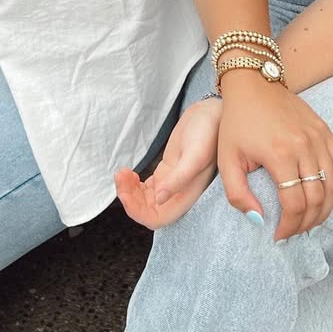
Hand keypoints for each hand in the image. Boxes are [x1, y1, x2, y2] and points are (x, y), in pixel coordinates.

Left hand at [116, 97, 222, 229]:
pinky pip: (146, 188)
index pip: (159, 218)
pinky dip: (133, 183)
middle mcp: (178, 193)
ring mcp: (171, 183)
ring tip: (123, 172)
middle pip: (148, 210)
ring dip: (129, 190)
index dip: (139, 212)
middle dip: (130, 199)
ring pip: (144, 199)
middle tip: (121, 177)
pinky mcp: (166, 172)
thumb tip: (159, 199)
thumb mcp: (195, 154)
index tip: (125, 194)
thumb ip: (179, 178)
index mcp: (187, 195)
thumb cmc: (208, 132)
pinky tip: (129, 172)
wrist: (211, 113)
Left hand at [217, 72, 332, 240]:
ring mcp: (318, 137)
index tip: (279, 235)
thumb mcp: (227, 159)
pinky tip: (327, 197)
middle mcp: (304, 146)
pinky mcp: (325, 130)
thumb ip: (237, 194)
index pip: (295, 203)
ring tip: (309, 220)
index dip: (290, 226)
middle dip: (307, 222)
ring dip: (325, 209)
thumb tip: (259, 220)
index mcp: (279, 154)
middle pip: (317, 198)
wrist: (253, 83)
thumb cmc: (237, 121)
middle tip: (294, 232)